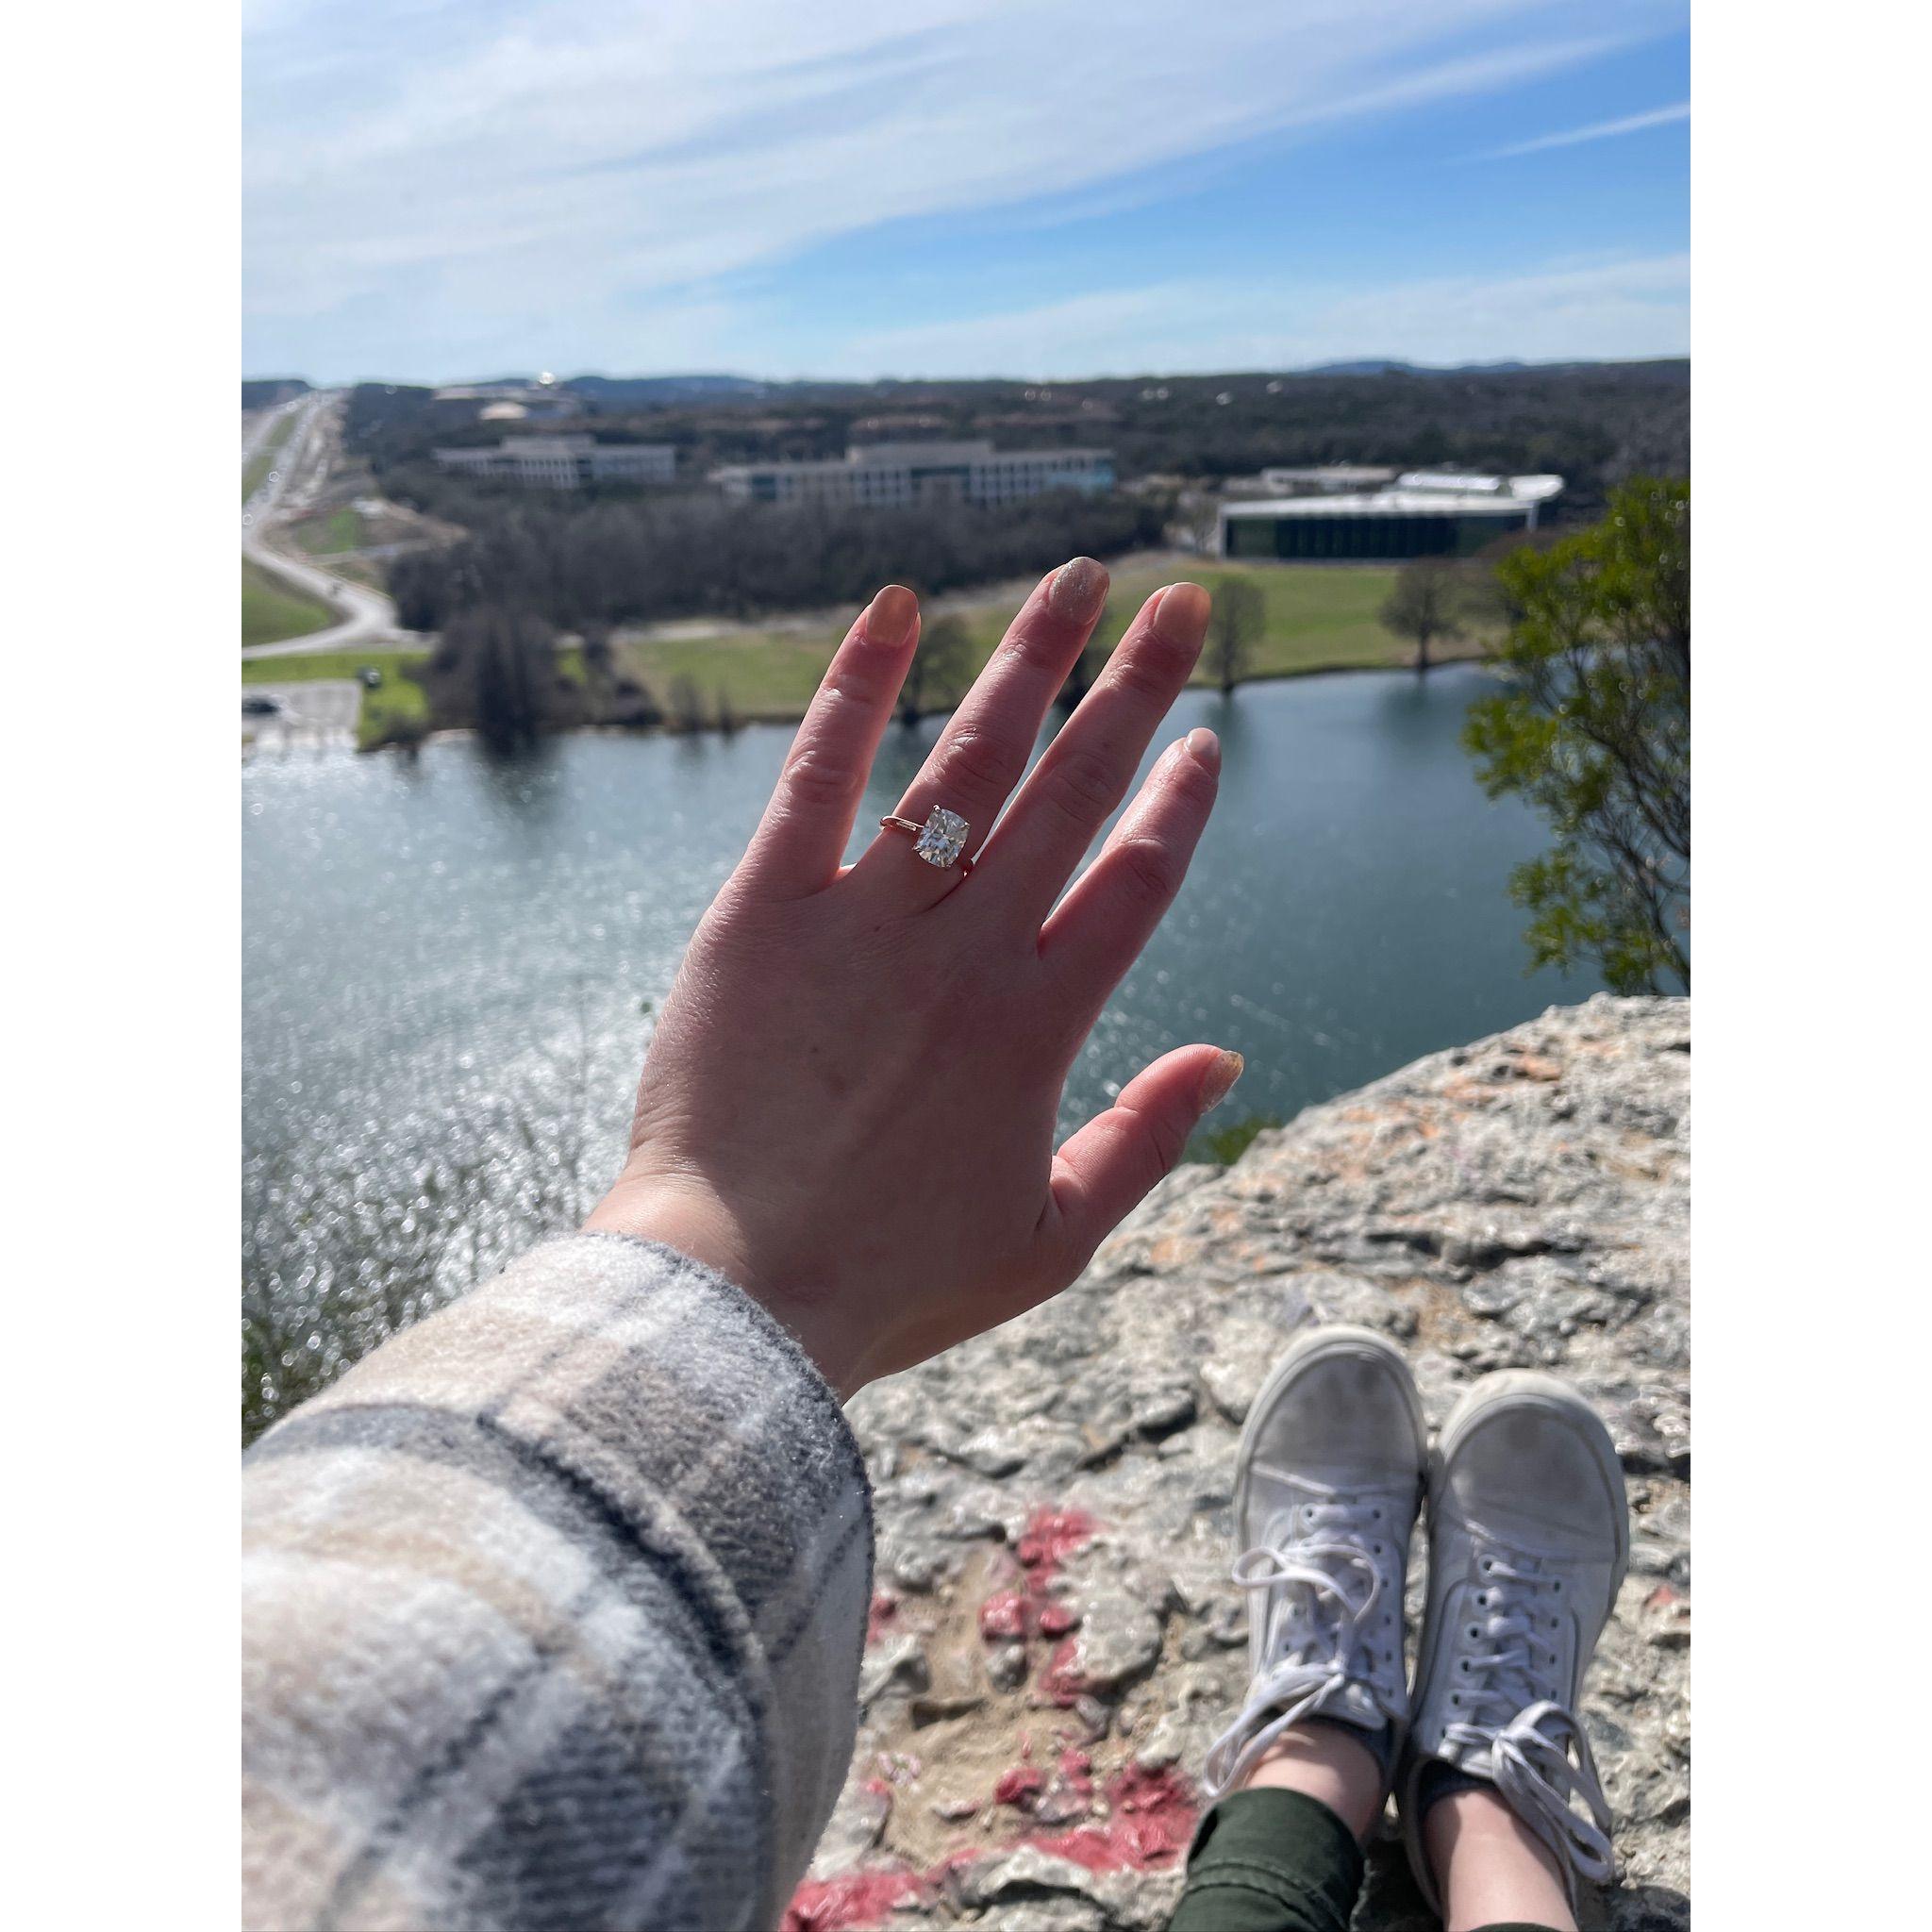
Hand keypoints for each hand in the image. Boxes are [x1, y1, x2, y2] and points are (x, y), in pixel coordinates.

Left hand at [585, 559, 1240, 1395]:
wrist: (734, 1299)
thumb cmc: (891, 1283)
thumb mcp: (1052, 1243)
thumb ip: (1148, 1141)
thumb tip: (1230, 1059)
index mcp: (1043, 1027)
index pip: (1136, 880)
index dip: (1177, 801)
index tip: (1203, 740)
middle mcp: (969, 953)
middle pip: (1073, 791)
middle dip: (1136, 688)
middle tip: (1182, 603)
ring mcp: (867, 922)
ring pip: (967, 763)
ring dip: (1029, 663)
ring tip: (1077, 581)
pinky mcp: (765, 913)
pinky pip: (819, 774)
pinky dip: (858, 686)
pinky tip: (896, 607)